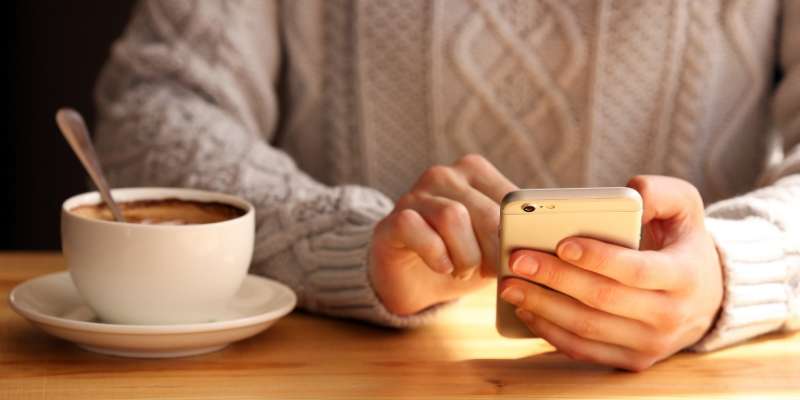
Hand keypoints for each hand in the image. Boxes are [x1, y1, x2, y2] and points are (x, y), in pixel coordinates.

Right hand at [370, 154, 517, 314]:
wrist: (412, 281)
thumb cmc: (460, 257)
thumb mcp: (494, 245)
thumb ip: (516, 232)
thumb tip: (549, 236)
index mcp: (475, 172)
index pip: (511, 198)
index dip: (520, 234)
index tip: (521, 258)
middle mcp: (444, 175)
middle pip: (486, 210)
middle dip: (495, 250)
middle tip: (493, 273)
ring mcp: (415, 194)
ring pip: (453, 217)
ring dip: (466, 256)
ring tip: (463, 270)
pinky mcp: (393, 219)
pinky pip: (417, 228)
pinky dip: (436, 255)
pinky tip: (442, 267)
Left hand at [499, 175, 722, 370]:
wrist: (707, 297)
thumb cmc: (682, 242)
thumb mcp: (685, 207)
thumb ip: (661, 192)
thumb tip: (631, 191)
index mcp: (685, 276)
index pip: (636, 271)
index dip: (597, 258)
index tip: (561, 243)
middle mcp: (670, 316)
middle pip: (602, 300)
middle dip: (554, 279)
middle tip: (517, 260)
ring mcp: (651, 344)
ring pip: (587, 329)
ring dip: (543, 307)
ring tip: (510, 285)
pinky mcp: (631, 360)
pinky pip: (583, 351)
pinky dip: (550, 332)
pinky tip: (526, 309)